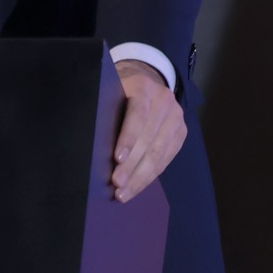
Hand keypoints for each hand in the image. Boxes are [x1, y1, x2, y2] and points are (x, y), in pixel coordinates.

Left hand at [111, 59, 185, 201]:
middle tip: (117, 185)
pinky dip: (150, 175)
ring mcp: (175, 116)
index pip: (137, 114)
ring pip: (159, 153)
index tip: (117, 159)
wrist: (145, 79)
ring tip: (124, 193)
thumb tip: (91, 141)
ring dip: (141, 176)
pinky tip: (137, 186)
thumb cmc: (118, 90)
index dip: (128, 138)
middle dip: (132, 165)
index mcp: (143, 86)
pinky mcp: (181, 131)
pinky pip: (166, 158)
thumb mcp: (108, 90)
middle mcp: (163, 100)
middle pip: (148, 138)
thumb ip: (103, 108)